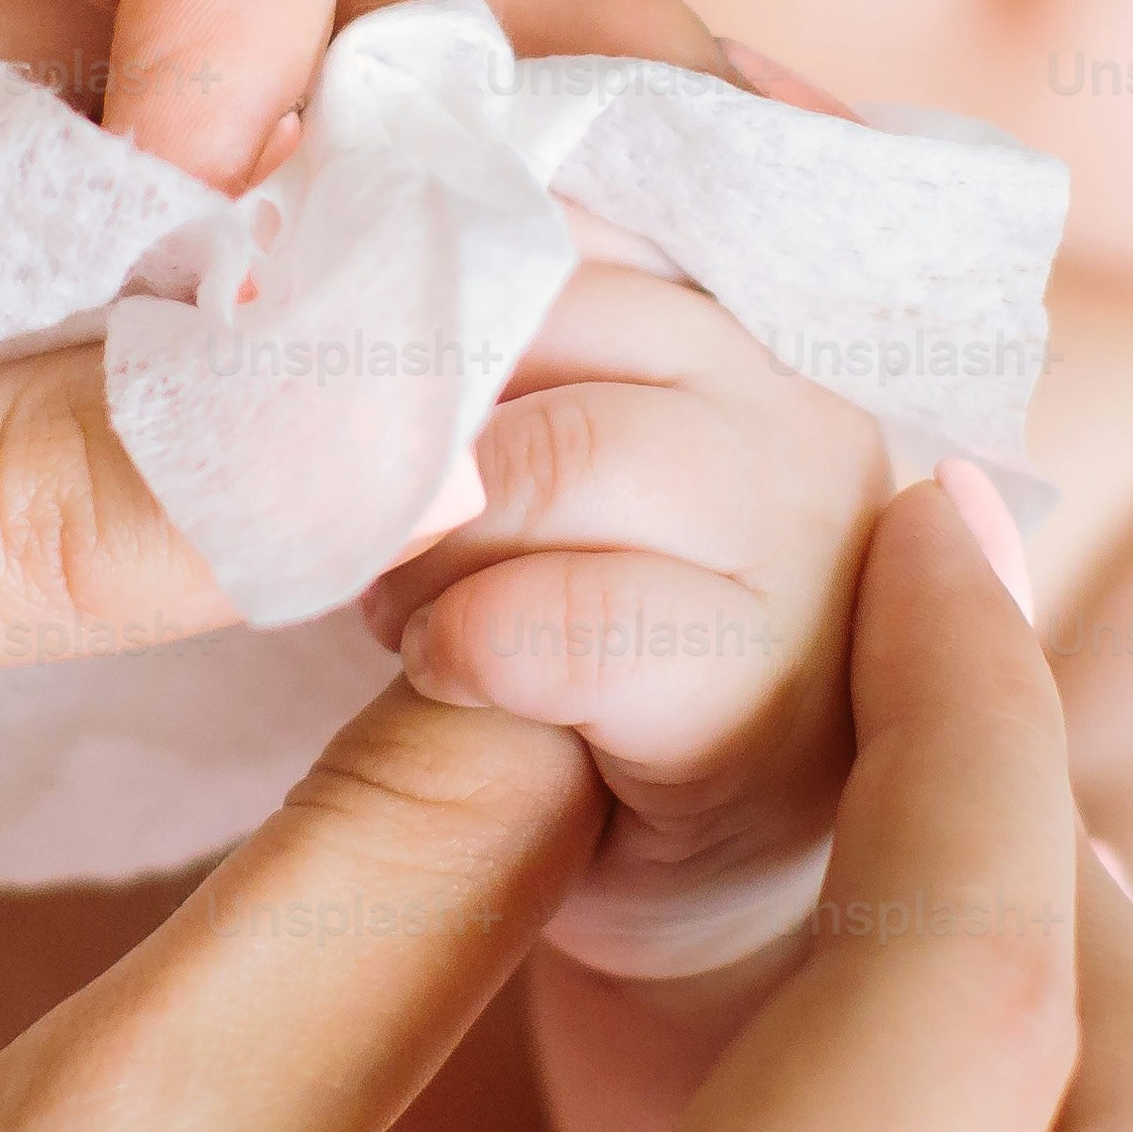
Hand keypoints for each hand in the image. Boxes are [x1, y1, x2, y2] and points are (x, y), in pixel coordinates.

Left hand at [361, 263, 891, 935]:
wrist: (697, 900)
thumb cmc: (597, 665)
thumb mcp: (559, 482)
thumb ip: (504, 367)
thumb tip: (325, 236)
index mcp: (747, 339)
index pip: (565, 231)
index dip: (429, 295)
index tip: (338, 369)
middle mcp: (804, 418)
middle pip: (555, 321)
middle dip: (418, 419)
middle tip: (361, 523)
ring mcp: (807, 554)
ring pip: (559, 456)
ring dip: (428, 536)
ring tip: (400, 607)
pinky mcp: (763, 696)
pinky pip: (559, 619)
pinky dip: (462, 641)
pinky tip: (450, 675)